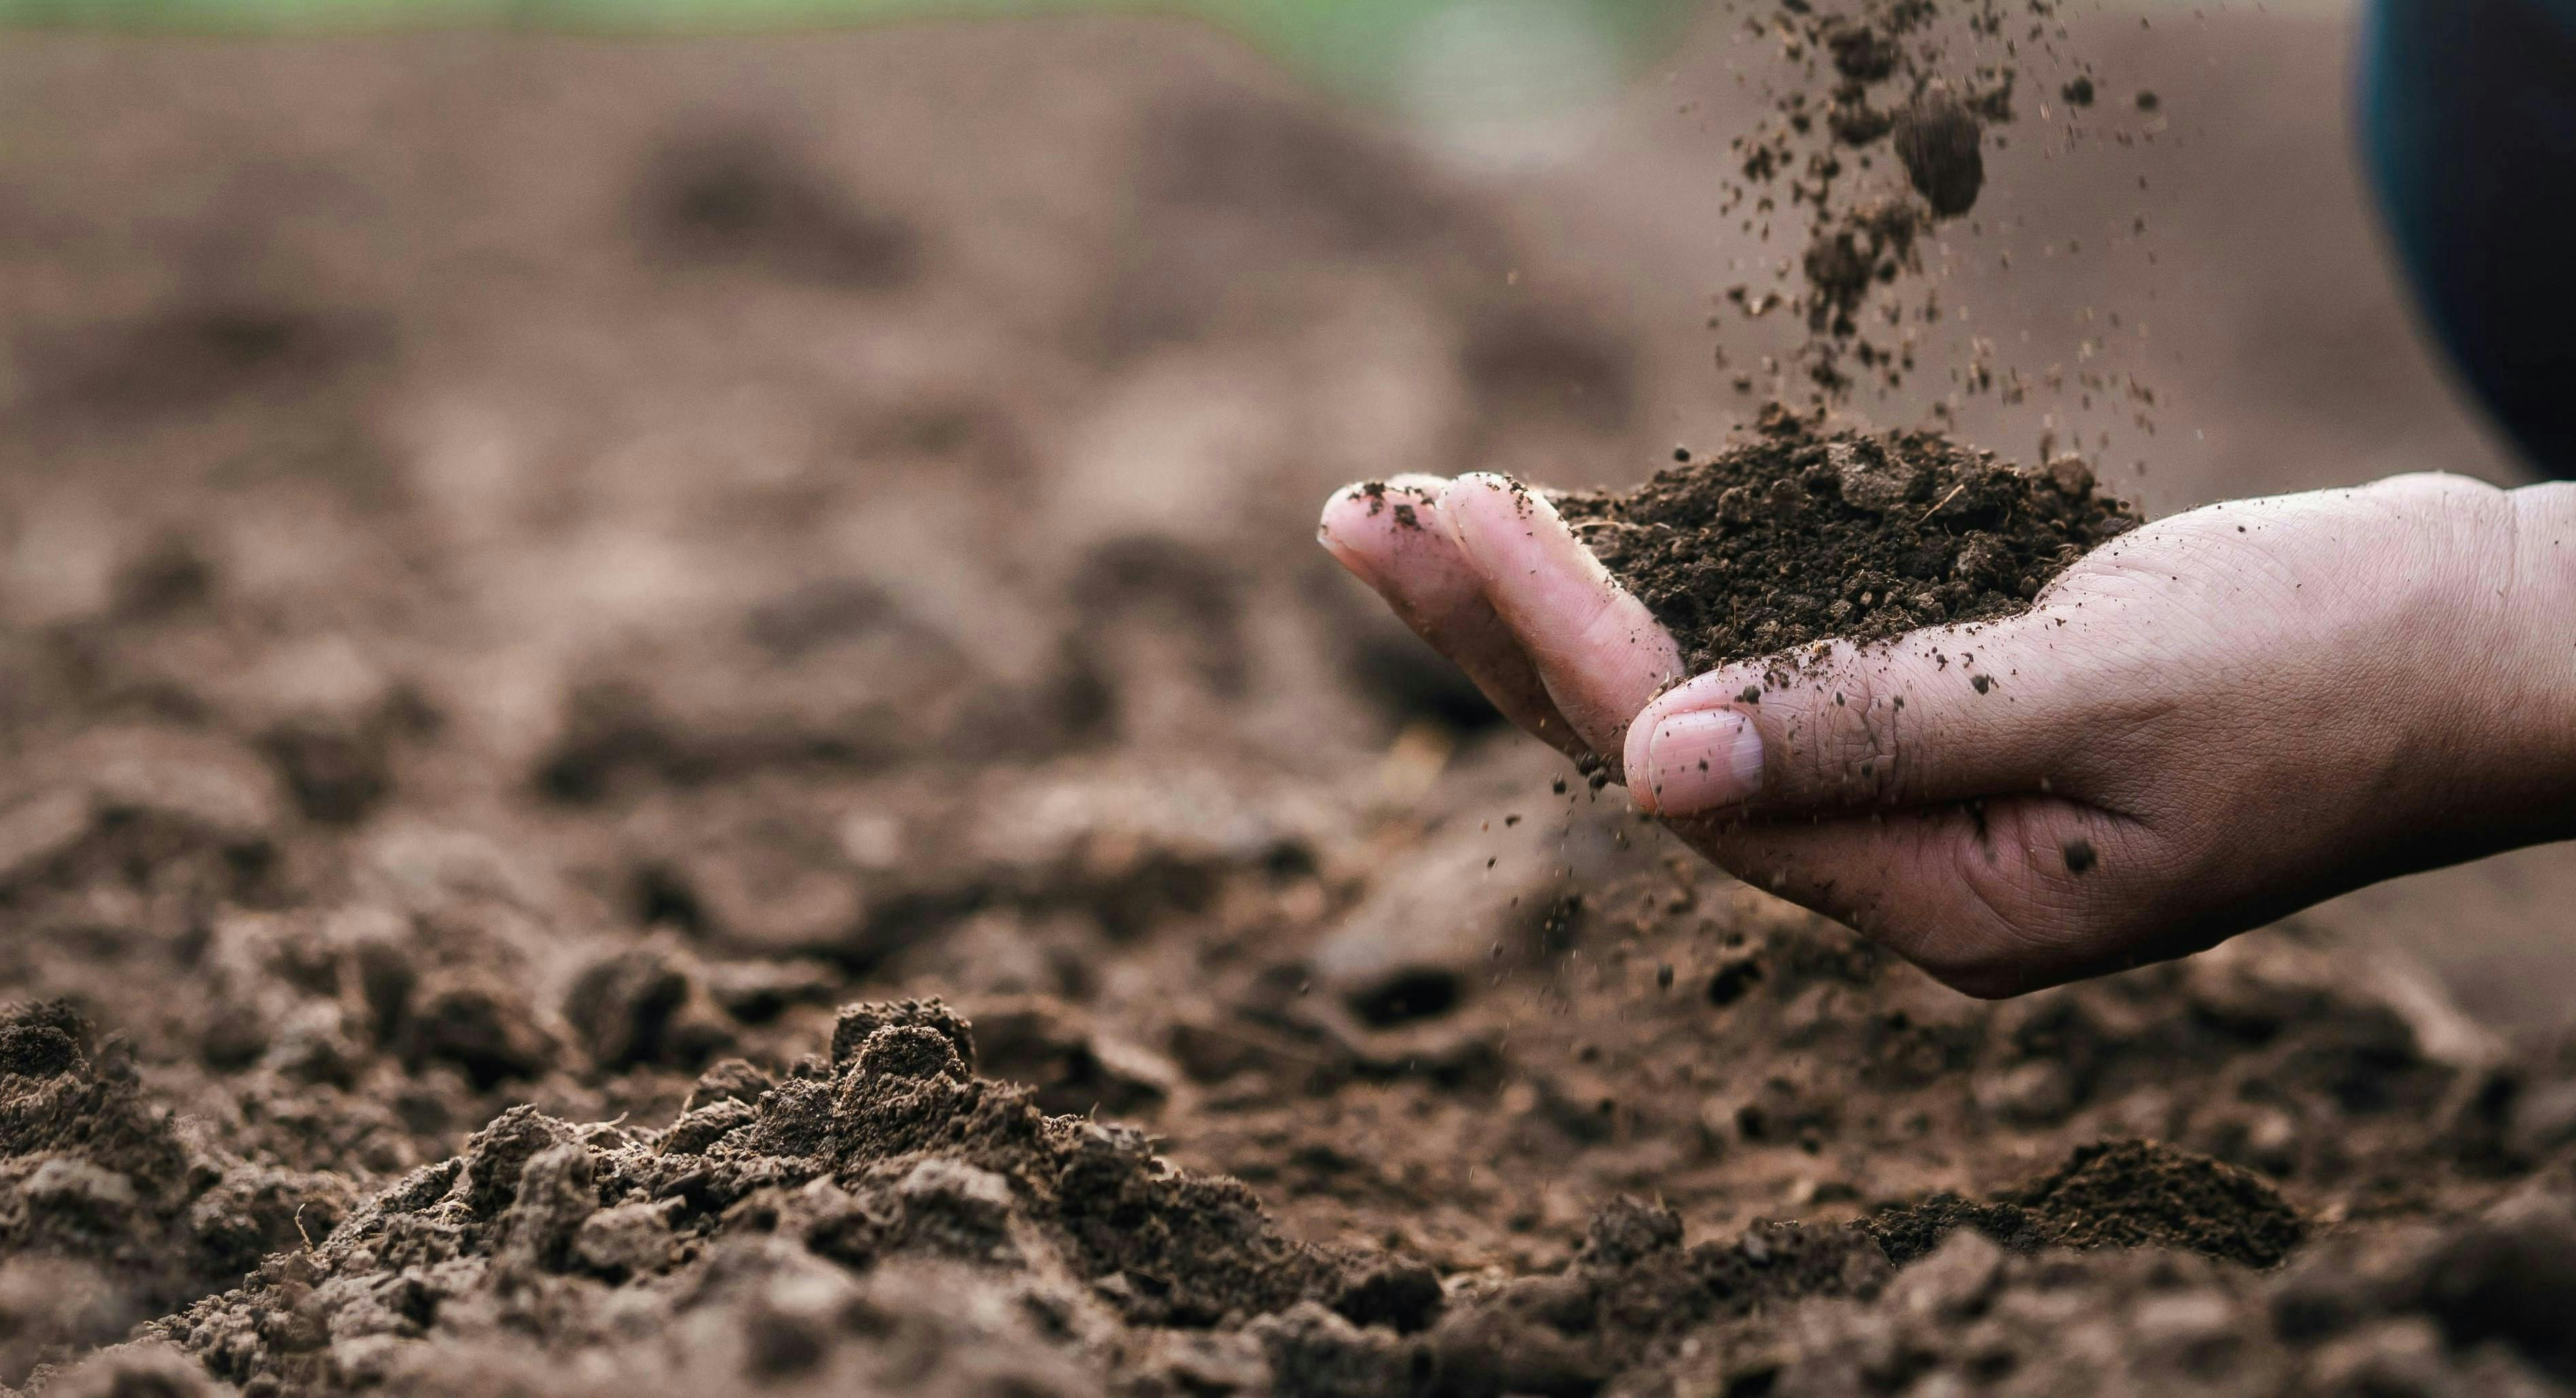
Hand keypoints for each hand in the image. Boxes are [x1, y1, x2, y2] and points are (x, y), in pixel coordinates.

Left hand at [1321, 469, 2575, 996]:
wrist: (2491, 651)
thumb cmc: (2343, 662)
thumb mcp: (2114, 688)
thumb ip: (1885, 725)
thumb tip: (1649, 764)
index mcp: (1946, 906)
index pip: (1695, 768)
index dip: (1563, 639)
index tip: (1455, 516)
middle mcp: (1906, 881)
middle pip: (1644, 756)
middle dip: (1492, 632)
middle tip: (1352, 514)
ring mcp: (1921, 815)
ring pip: (1681, 715)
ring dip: (1546, 616)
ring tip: (1407, 522)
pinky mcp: (1941, 739)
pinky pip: (1754, 679)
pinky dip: (1655, 605)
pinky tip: (1562, 554)